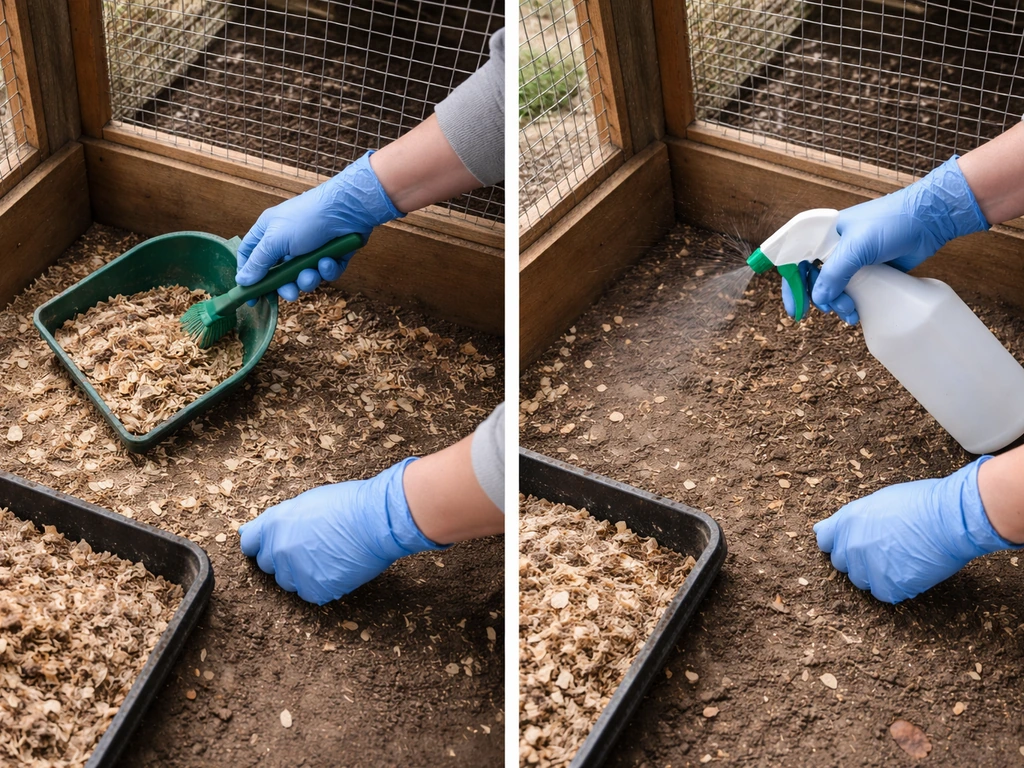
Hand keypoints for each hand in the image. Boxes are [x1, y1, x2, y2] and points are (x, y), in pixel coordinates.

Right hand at [235, 152, 401, 300]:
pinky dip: (327, 270)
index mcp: (268, 232)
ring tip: (313, 272)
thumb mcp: (275, 240)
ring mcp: (310, 249)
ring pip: (303, 276)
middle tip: (291, 294)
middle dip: (286, 286)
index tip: (250, 296)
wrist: (346, 209)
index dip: (248, 275)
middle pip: (279, 274)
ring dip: (308, 278)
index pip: (250, 255)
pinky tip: (330, 260)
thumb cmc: (306, 218)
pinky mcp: (331, 255)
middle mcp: (287, 241)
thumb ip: (258, 262)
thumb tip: (242, 281)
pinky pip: (324, 272)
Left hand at [238, 458, 444, 604]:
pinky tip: (338, 568)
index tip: (273, 546)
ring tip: (328, 557)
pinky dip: (322, 585)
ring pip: (289, 582)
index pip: (250, 544)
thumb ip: (278, 520)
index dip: (262, 545)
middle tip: (311, 548)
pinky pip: (310, 594)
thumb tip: (248, 532)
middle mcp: (279, 550)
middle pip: (269, 566)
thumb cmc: (349, 504)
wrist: (378, 519)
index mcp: (275, 524)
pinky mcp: (316, 590)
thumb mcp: (307, 502)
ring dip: (302, 574)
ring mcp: (296, 572)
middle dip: (285, 559)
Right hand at [809, 155, 987, 323]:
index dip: (793, 285)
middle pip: (814, 280)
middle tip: (831, 310)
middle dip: (820, 299)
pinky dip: (854, 303)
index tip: (797, 309)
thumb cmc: (892, 222)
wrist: (930, 219)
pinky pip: (855, 291)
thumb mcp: (858, 247)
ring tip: (851, 313)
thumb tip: (819, 299)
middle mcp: (836, 248)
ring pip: (835, 289)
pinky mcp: (871, 270)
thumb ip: (835, 274)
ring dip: (838, 304)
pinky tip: (859, 312)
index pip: (797, 261)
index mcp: (824, 235)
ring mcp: (854, 260)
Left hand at [814, 457, 1019, 602]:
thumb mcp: (880, 500)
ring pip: (862, 581)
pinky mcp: (889, 586)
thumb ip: (852, 518)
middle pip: (842, 563)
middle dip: (859, 559)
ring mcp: (869, 567)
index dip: (839, 543)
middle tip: (886, 551)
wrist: (951, 517)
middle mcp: (852, 545)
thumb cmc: (923, 503)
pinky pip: (884, 594)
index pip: (825, 540)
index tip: (852, 544)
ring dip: (877, 575)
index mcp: (848, 520)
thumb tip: (820, 530)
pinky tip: (912, 571)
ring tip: (902, 560)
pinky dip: (897, 587)